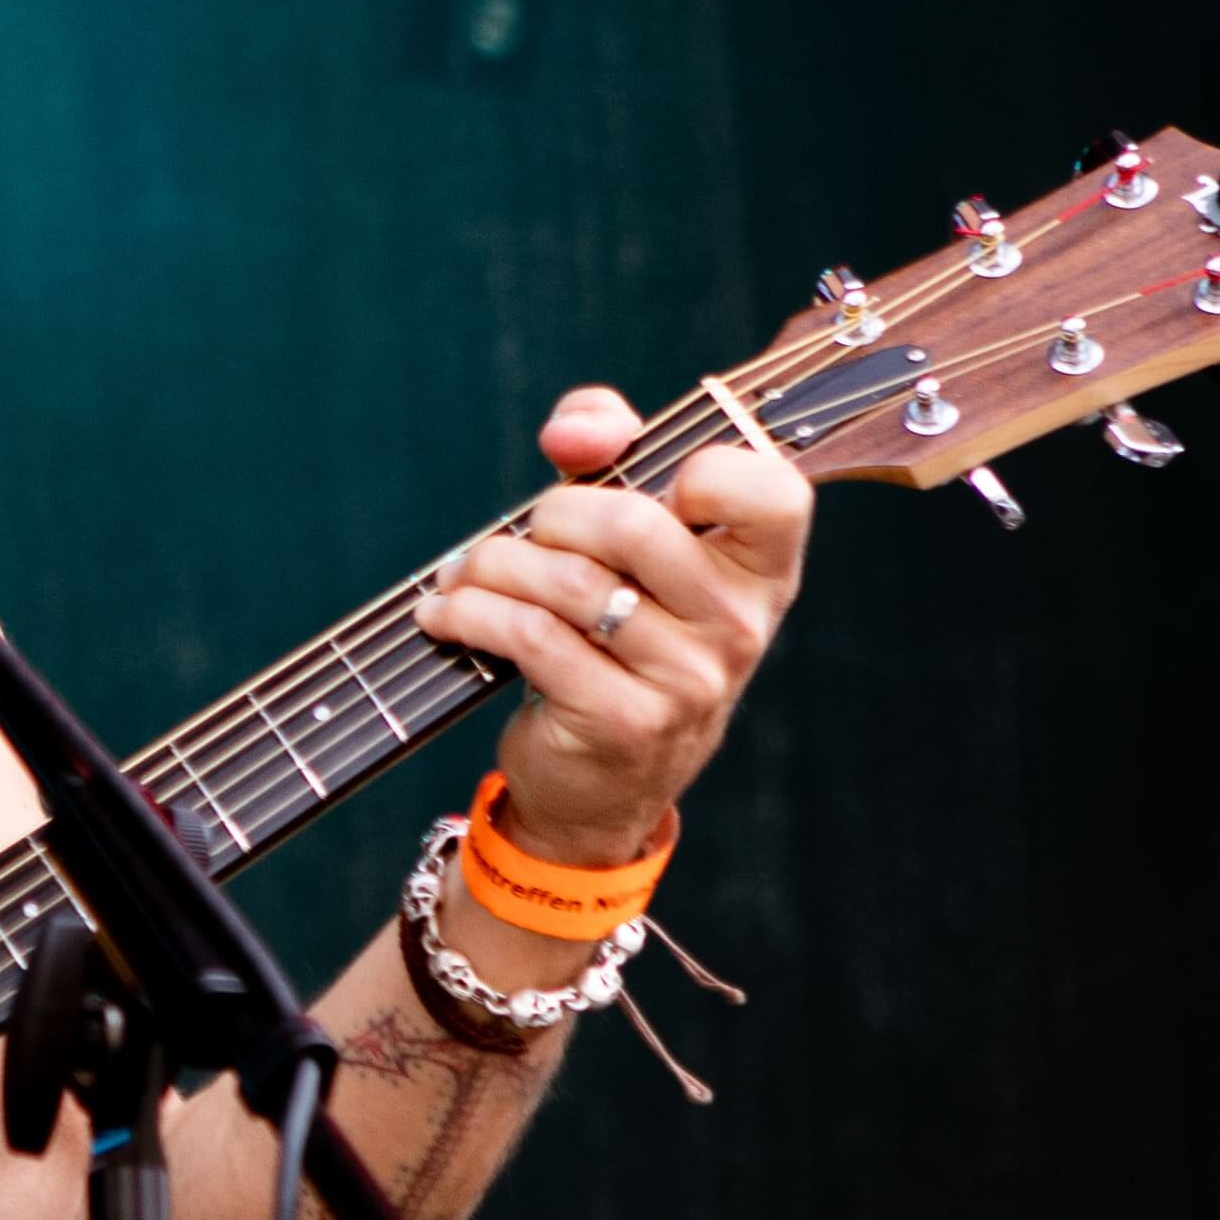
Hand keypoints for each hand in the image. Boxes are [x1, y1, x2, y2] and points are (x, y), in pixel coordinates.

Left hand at [409, 383, 814, 867]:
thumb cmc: (615, 634)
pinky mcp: (625, 721)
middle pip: (632, 524)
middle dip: (551, 515)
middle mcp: (738, 624)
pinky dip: (469, 612)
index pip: (772, 493)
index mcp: (760, 570)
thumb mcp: (628, 544)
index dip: (709, 468)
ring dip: (491, 566)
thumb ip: (609, 450)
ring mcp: (687, 680)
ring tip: (464, 576)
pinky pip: (530, 635)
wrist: (604, 784)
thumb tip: (571, 434)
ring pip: (567, 581)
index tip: (654, 484)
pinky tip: (447, 614)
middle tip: (523, 536)